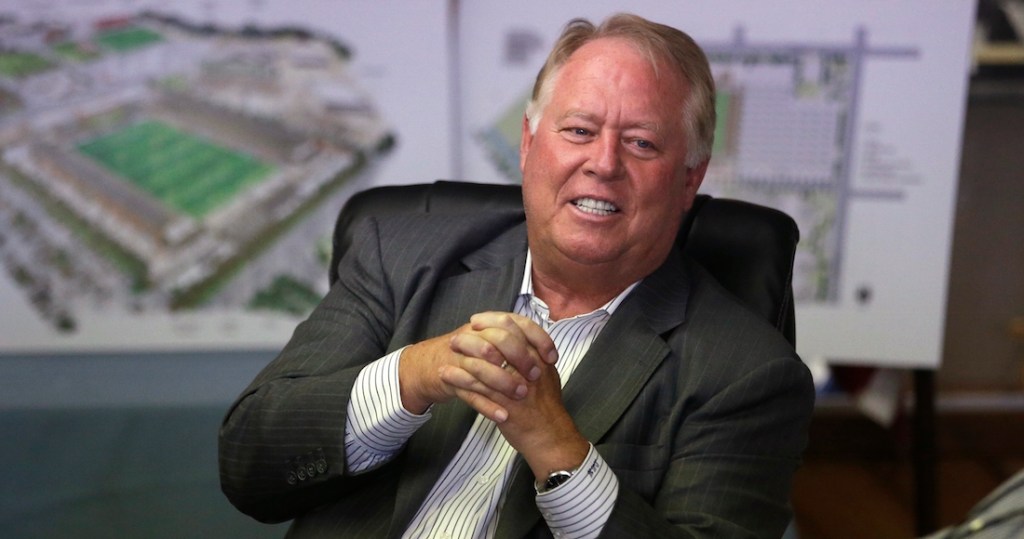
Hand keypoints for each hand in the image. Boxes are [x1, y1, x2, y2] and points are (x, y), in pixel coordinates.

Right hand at [398, 312, 556, 414]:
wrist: (429, 366)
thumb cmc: (468, 356)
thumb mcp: (489, 342)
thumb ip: (515, 342)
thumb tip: (545, 349)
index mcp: (487, 325)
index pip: (516, 322)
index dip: (536, 338)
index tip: (551, 358)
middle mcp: (472, 335)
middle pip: (499, 340)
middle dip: (520, 358)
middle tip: (535, 376)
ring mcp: (459, 357)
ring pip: (482, 367)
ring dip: (503, 382)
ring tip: (521, 397)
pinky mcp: (449, 378)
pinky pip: (468, 392)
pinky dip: (486, 406)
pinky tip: (502, 417)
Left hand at [440, 313, 587, 479]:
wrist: (549, 435)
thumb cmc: (546, 405)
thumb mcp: (547, 374)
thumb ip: (534, 354)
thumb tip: (519, 336)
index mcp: (539, 356)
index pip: (515, 326)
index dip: (492, 320)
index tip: (476, 321)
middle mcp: (529, 366)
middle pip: (498, 339)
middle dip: (475, 335)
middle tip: (457, 336)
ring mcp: (517, 383)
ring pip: (485, 362)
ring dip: (463, 354)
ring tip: (448, 351)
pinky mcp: (504, 402)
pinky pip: (476, 386)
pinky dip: (458, 378)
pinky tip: (445, 374)